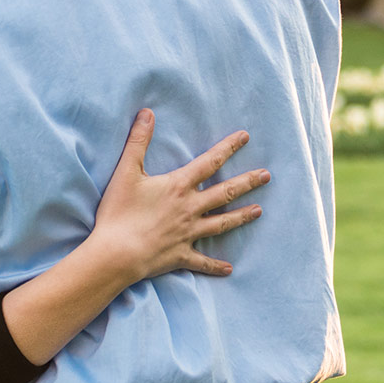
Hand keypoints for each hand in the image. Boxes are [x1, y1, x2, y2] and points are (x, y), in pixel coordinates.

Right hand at [87, 110, 268, 281]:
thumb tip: (147, 113)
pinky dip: (216, 266)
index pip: (210, 162)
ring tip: (259, 211)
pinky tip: (229, 269)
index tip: (246, 137)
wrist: (116, 253)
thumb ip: (138, 141)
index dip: (228, 147)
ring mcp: (188, 234)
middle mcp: (190, 209)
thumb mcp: (126, 171)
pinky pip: (202, 262)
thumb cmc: (119, 212)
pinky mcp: (181, 256)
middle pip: (225, 192)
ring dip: (242, 216)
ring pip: (222, 224)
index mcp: (179, 187)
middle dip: (248, 182)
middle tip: (267, 175)